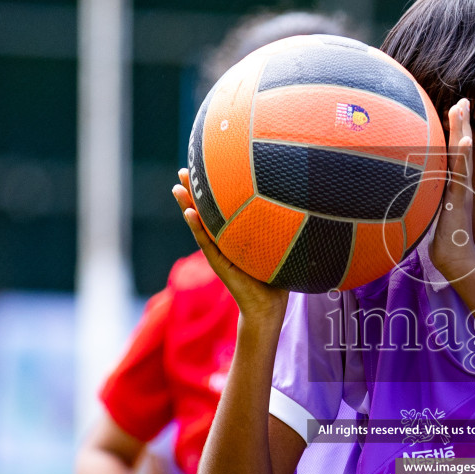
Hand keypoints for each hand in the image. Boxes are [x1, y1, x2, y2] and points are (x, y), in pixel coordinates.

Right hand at [173, 168, 288, 321]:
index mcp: (234, 236)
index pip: (219, 208)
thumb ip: (276, 227)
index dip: (211, 189)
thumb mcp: (275, 245)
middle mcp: (223, 242)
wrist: (268, 306)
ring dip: (187, 206)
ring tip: (177, 188)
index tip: (203, 167)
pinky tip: (188, 212)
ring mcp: (218, 253)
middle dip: (193, 191)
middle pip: (204, 212)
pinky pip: (206, 242)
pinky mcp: (219, 264)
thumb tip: (297, 202)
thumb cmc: (275, 277)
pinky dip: (196, 227)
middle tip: (182, 170)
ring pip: (199, 224)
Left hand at [429, 99, 474, 280]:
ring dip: (462, 131)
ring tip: (462, 109)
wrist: (454, 258)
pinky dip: (464, 156)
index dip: (454, 130)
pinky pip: (462, 174)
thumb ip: (426, 198)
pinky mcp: (459, 198)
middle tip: (463, 99)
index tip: (454, 108)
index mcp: (452, 183)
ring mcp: (461, 189)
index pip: (453, 152)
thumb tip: (410, 191)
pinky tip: (465, 140)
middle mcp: (459, 182)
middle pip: (460, 147)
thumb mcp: (431, 211)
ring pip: (463, 155)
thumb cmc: (442, 237)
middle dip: (461, 123)